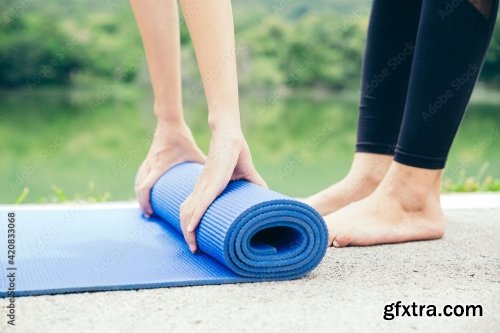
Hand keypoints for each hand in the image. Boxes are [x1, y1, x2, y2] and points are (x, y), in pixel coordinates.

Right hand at [135, 120, 204, 217]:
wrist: (169, 122)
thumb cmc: (182, 137)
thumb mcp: (193, 152)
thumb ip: (203, 164)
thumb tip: (219, 176)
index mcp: (159, 166)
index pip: (145, 187)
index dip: (145, 202)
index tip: (150, 213)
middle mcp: (151, 165)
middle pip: (139, 188)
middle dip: (142, 202)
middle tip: (149, 214)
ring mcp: (148, 161)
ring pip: (138, 182)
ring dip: (140, 195)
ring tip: (148, 207)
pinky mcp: (148, 159)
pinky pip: (141, 175)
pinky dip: (141, 185)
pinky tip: (147, 191)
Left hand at [180, 126, 266, 252]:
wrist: (230, 135)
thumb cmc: (236, 151)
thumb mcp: (246, 173)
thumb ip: (254, 184)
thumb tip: (266, 194)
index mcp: (208, 187)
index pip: (195, 209)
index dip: (194, 224)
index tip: (196, 239)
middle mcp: (203, 188)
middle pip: (188, 215)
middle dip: (189, 234)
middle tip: (194, 249)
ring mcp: (206, 186)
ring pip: (190, 212)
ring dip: (190, 231)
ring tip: (193, 246)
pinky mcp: (212, 182)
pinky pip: (200, 203)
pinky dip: (195, 217)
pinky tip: (191, 229)